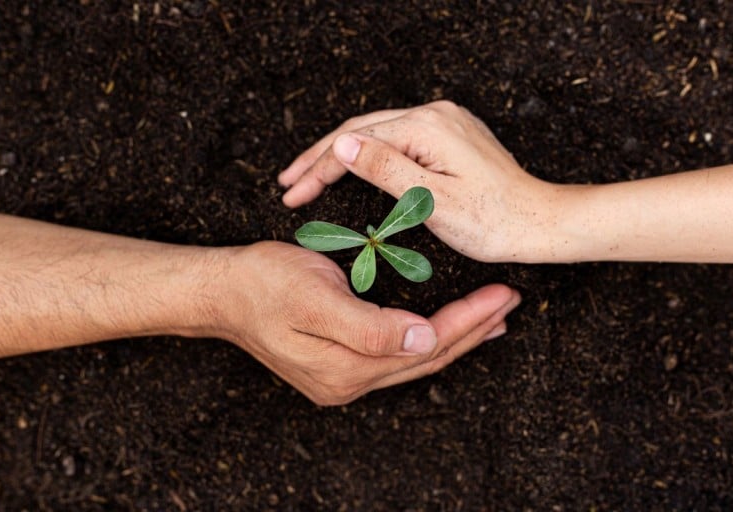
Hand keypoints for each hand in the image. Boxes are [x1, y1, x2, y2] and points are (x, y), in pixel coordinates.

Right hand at [210, 241, 519, 404]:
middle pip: (427, 359)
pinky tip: (442, 329)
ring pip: (414, 361)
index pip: (425, 346)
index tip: (500, 294)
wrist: (222, 294)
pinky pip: (395, 357)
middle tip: (509, 301)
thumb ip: (368, 326)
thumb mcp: (314, 296)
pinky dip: (426, 340)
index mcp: (345, 368)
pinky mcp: (338, 366)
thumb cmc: (263, 284)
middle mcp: (348, 382)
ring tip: (491, 319)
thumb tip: (424, 341)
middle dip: (472, 329)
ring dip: (456, 337)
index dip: (467, 320)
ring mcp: (342, 379)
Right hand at [279, 101, 562, 262]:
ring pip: (377, 132)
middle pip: (361, 130)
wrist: (540, 222)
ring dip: (341, 154)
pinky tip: (351, 166)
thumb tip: (341, 144)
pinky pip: (398, 138)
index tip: (292, 194)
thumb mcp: (432, 201)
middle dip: (320, 157)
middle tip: (288, 183)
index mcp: (427, 128)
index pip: (356, 142)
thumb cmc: (493, 221)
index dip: (319, 168)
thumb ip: (384, 169)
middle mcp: (435, 115)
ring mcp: (444, 122)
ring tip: (309, 176)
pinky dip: (369, 154)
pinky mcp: (450, 136)